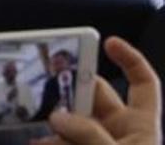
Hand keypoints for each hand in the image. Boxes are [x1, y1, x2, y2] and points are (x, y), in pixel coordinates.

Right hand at [31, 37, 160, 144]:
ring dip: (53, 117)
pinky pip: (59, 139)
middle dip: (71, 89)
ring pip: (71, 119)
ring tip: (33, 117)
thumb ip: (89, 134)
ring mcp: (96, 143)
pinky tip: (34, 139)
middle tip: (49, 83)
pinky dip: (45, 138)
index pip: (142, 84)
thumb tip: (58, 116)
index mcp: (140, 125)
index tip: (109, 42)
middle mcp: (118, 131)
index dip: (130, 60)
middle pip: (94, 96)